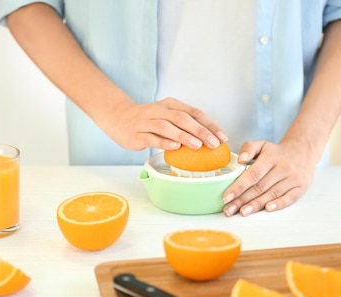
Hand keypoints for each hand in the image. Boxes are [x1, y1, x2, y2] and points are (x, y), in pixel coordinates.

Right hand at [100, 97, 228, 151]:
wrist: (118, 117)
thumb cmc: (149, 120)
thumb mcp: (168, 116)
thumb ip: (185, 124)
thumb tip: (209, 139)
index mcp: (171, 104)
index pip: (194, 113)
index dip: (210, 124)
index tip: (223, 137)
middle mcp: (160, 111)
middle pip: (183, 119)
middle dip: (201, 131)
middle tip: (214, 143)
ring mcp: (147, 122)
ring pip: (167, 127)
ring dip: (184, 136)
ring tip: (198, 146)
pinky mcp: (137, 134)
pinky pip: (152, 138)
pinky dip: (164, 142)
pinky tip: (175, 147)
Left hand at [222, 139, 318, 216]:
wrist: (302, 152)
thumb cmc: (276, 152)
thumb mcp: (262, 145)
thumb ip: (248, 148)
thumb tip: (240, 160)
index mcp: (271, 157)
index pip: (253, 174)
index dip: (239, 186)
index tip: (226, 197)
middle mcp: (283, 168)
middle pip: (260, 187)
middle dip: (242, 200)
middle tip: (228, 209)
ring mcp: (293, 179)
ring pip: (272, 194)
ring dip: (256, 205)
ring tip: (242, 212)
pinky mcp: (301, 188)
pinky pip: (289, 198)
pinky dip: (278, 204)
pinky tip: (267, 209)